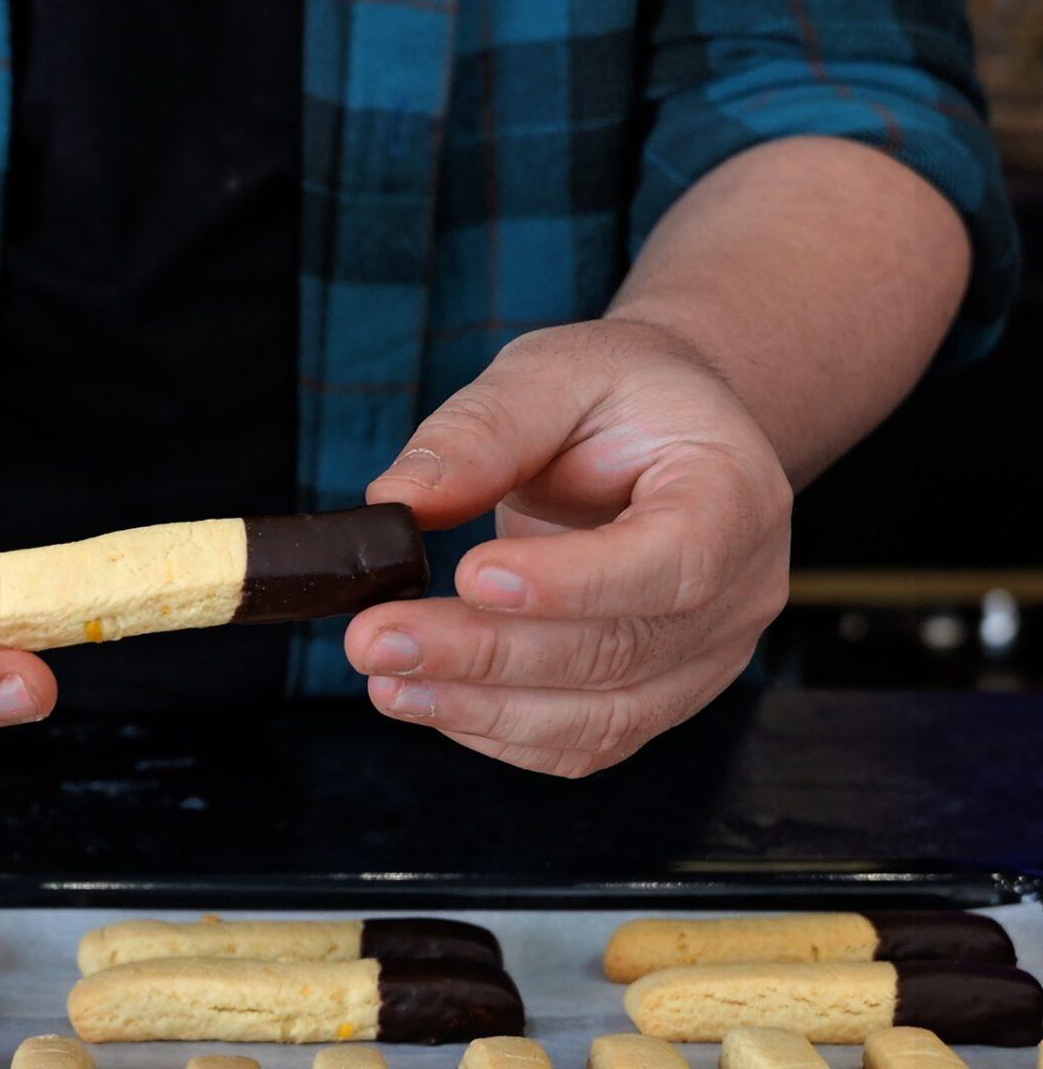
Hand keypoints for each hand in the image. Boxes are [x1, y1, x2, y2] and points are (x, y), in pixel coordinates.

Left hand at [347, 319, 790, 776]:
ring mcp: (705, 660)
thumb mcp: (553, 373)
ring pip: (598, 718)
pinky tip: (425, 698)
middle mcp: (740, 593)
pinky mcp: (657, 698)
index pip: (673, 563)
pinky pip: (581, 743)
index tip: (471, 576)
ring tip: (384, 681)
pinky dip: (496, 730)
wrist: (669, 434)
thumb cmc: (617, 397)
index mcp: (734, 496)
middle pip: (618, 652)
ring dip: (479, 708)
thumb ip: (483, 431)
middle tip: (375, 638)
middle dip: (486, 654)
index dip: (574, 584)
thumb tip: (399, 500)